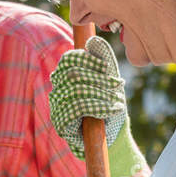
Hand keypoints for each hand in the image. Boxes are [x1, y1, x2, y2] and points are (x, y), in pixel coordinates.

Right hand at [49, 38, 145, 176]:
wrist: (113, 135)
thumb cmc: (109, 103)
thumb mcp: (110, 78)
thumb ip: (103, 59)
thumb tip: (92, 41)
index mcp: (66, 75)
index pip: (69, 60)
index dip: (88, 60)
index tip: (107, 67)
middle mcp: (58, 89)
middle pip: (73, 74)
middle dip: (99, 79)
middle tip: (118, 86)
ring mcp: (57, 107)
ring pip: (76, 91)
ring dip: (102, 95)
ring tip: (117, 102)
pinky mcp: (61, 124)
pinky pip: (76, 109)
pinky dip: (98, 108)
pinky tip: (110, 111)